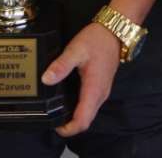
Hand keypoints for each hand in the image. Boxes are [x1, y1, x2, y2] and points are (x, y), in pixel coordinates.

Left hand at [44, 22, 121, 136]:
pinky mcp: (102, 87)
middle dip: (69, 125)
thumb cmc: (97, 40)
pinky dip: (80, 109)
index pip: (83, 121)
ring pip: (89, 114)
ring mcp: (102, 91)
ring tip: (57, 110)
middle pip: (86, 121)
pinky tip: (68, 99)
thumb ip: (61, 65)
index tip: (55, 125)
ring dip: (75, 117)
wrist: (115, 32)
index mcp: (94, 89)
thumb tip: (46, 80)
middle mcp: (100, 94)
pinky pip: (91, 105)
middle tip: (52, 118)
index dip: (68, 129)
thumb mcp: (75, 50)